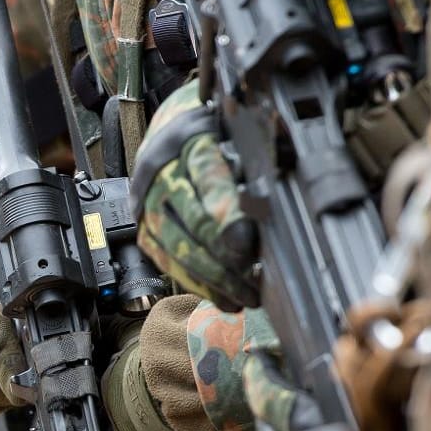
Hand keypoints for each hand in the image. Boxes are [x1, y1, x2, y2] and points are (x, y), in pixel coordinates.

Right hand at [131, 81, 260, 310]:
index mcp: (188, 142)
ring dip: (217, 280)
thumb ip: (260, 154)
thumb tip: (285, 185)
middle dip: (226, 259)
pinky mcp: (145, 231)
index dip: (227, 215)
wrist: (170, 134)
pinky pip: (170, 265)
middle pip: (194, 224)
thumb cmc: (214, 134)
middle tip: (256, 282)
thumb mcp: (238, 130)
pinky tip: (227, 300)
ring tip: (249, 298)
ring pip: (180, 251)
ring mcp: (148, 205)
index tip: (247, 244)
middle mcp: (162, 174)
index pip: (209, 181)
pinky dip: (201, 286)